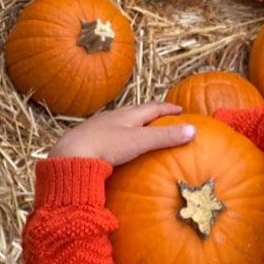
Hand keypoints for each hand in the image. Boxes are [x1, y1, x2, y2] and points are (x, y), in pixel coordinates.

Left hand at [46, 101, 194, 166]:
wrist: (70, 155)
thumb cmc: (106, 146)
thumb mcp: (139, 141)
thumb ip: (165, 137)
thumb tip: (193, 130)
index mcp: (127, 115)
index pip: (152, 107)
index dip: (167, 108)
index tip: (180, 109)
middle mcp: (113, 117)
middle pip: (135, 112)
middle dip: (150, 113)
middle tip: (162, 117)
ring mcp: (99, 128)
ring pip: (120, 123)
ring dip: (132, 125)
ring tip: (140, 131)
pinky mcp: (89, 141)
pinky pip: (108, 136)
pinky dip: (119, 138)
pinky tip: (117, 148)